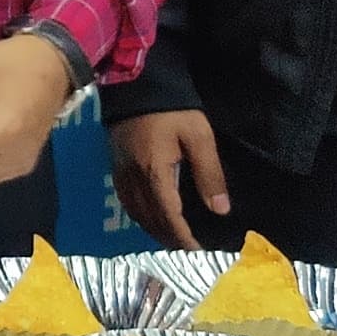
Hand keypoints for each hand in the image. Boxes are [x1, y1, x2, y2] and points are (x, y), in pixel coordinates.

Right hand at [110, 108, 232, 246]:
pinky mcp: (115, 165)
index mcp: (155, 174)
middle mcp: (134, 178)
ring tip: (171, 238)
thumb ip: (209, 174)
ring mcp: (121, 172)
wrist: (135, 82)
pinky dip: (140, 215)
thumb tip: (221, 210)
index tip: (199, 252)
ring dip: (153, 229)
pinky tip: (150, 215)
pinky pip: (126, 200)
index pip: (169, 217)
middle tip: (188, 250)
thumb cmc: (172, 109)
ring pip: (135, 212)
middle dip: (169, 238)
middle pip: (150, 219)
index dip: (183, 238)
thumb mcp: (198, 137)